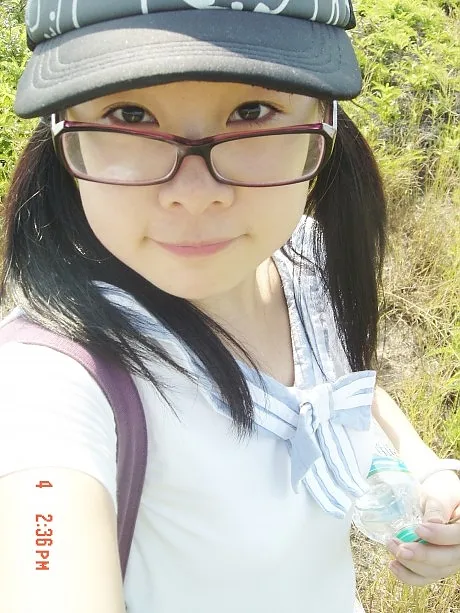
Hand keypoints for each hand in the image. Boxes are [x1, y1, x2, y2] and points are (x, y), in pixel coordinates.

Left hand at [386, 470, 459, 585]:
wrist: (436, 498)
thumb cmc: (440, 492)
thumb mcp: (440, 494)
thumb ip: (437, 506)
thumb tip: (433, 522)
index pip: (459, 536)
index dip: (440, 536)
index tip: (418, 529)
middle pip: (449, 559)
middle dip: (423, 556)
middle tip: (401, 549)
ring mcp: (449, 559)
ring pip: (436, 571)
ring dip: (411, 564)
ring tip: (392, 547)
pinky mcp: (436, 565)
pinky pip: (426, 578)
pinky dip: (409, 575)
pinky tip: (394, 565)